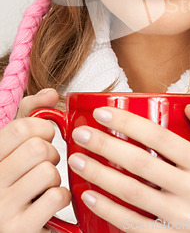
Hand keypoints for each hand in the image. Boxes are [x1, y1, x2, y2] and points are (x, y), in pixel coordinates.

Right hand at [0, 89, 70, 232]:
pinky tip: (49, 202)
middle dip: (51, 153)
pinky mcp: (20, 230)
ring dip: (55, 177)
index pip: (20, 127)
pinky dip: (61, 198)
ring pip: (48, 171)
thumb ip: (30, 114)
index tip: (45, 136)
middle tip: (45, 163)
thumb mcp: (15, 145)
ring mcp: (2, 209)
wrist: (11, 228)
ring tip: (45, 185)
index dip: (42, 127)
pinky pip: (55, 197)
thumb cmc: (16, 181)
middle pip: (37, 148)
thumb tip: (52, 93)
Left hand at [68, 104, 189, 231]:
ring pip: (132, 193)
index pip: (161, 138)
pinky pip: (133, 224)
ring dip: (98, 175)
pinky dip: (108, 209)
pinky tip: (88, 196)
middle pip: (141, 164)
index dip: (128, 123)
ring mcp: (182, 220)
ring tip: (76, 160)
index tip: (102, 112)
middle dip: (104, 145)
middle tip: (80, 133)